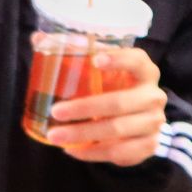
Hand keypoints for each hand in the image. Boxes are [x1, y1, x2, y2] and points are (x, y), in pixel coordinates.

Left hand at [44, 46, 167, 168]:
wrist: (140, 125)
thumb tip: (38, 38)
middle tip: (55, 112)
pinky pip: (118, 152)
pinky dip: (92, 153)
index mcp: (145, 73)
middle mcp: (153, 96)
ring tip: (54, 136)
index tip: (94, 59)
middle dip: (84, 108)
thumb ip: (74, 57)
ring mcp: (153, 122)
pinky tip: (72, 150)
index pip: (138, 61)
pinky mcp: (148, 145)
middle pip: (119, 102)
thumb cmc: (114, 92)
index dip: (119, 59)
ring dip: (82, 134)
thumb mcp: (102, 76)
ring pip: (116, 130)